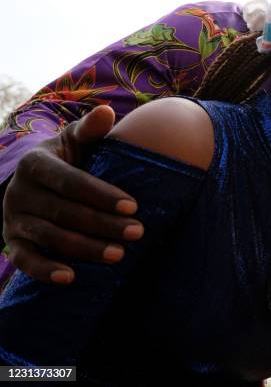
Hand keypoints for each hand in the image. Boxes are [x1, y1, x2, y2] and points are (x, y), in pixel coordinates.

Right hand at [3, 106, 143, 283]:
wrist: (38, 181)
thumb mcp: (76, 141)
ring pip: (49, 236)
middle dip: (103, 223)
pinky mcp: (11, 241)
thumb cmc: (68, 159)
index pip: (71, 181)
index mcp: (36, 163)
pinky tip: (70, 278)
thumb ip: (90, 129)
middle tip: (137, 232)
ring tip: (119, 256)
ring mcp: (13, 218)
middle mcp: (19, 191)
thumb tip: (106, 112)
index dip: (101, 194)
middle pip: (64, 211)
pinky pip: (24, 259)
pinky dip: (44, 270)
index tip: (134, 205)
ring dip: (85, 248)